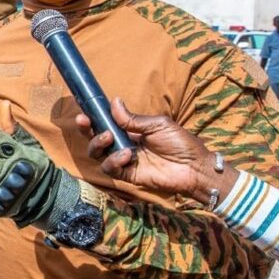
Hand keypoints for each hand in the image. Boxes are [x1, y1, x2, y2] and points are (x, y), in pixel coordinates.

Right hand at [78, 97, 236, 202]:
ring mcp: (124, 161)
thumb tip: (114, 102)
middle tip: (84, 121)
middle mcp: (123, 145)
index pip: (105, 124)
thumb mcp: (158, 124)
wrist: (194, 167)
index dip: (93, 118)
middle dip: (86, 130)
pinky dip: (113, 161)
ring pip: (97, 154)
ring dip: (98, 144)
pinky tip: (127, 155)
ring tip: (109, 137)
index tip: (84, 110)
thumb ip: (133, 119)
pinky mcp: (128, 175)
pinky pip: (110, 169)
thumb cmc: (180, 142)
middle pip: (95, 139)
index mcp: (129, 131)